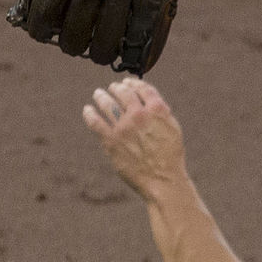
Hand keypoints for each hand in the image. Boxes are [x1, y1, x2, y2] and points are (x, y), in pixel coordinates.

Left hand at [82, 77, 187, 200]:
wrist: (162, 178)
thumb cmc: (170, 155)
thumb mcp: (173, 128)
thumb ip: (160, 111)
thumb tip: (149, 99)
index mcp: (157, 109)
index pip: (142, 88)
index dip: (133, 82)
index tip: (127, 82)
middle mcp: (139, 114)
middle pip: (123, 92)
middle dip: (116, 88)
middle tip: (112, 87)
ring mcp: (123, 127)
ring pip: (107, 103)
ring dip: (101, 96)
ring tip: (98, 94)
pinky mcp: (110, 140)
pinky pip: (95, 122)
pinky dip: (90, 113)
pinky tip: (87, 110)